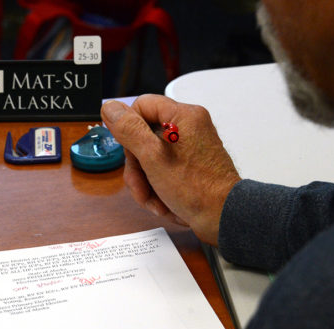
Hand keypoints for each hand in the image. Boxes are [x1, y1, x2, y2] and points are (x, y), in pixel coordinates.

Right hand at [101, 96, 240, 245]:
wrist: (223, 218)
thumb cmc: (197, 190)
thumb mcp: (152, 158)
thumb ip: (129, 130)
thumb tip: (110, 108)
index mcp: (183, 116)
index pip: (141, 106)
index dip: (128, 130)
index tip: (128, 152)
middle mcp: (189, 128)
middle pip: (144, 136)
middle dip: (137, 167)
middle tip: (141, 187)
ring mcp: (191, 148)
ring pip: (151, 158)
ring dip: (146, 183)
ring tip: (154, 202)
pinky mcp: (191, 166)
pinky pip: (163, 170)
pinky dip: (159, 188)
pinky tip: (164, 204)